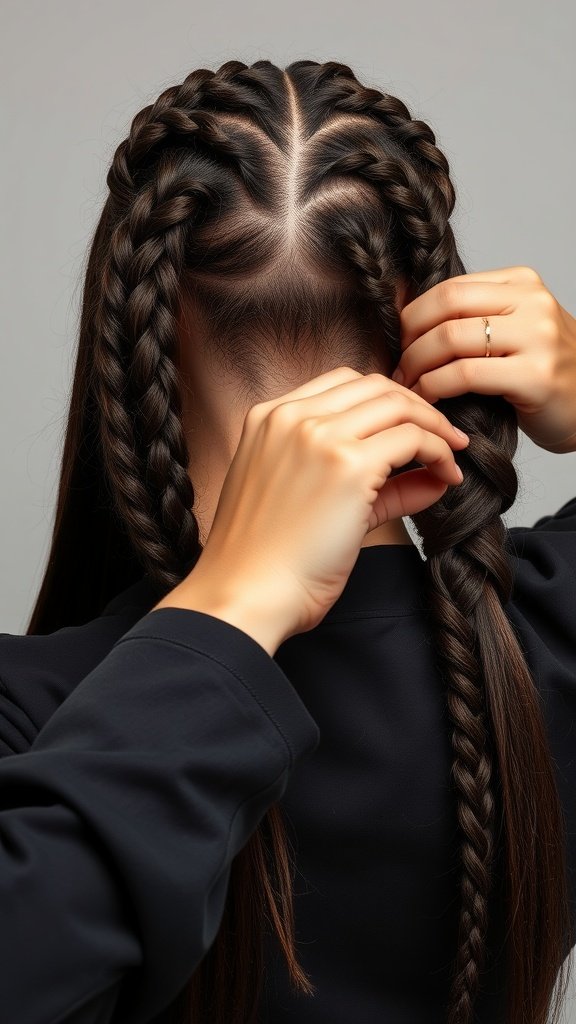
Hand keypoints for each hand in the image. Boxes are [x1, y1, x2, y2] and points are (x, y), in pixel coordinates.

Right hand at [177, 367, 468, 644]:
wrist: (245, 594)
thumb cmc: (267, 561)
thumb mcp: (305, 500)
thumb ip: (366, 480)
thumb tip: (430, 475)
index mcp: (268, 417)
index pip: (343, 383)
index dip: (387, 400)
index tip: (411, 426)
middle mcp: (291, 417)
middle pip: (375, 385)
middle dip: (418, 407)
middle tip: (445, 437)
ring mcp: (318, 436)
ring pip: (398, 405)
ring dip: (435, 426)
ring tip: (451, 455)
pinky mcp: (347, 465)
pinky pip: (413, 439)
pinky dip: (439, 452)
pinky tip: (447, 475)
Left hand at [391, 266, 575, 453]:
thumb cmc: (542, 375)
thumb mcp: (514, 330)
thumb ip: (475, 317)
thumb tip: (409, 320)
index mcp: (522, 283)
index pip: (450, 287)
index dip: (414, 316)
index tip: (400, 344)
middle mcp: (533, 302)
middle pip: (446, 306)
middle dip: (409, 339)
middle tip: (397, 367)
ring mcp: (538, 337)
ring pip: (450, 339)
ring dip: (416, 366)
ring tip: (407, 387)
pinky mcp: (535, 375)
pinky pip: (464, 375)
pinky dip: (434, 388)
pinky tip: (428, 400)